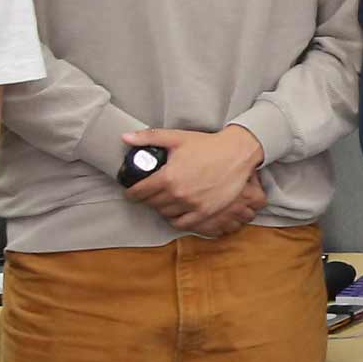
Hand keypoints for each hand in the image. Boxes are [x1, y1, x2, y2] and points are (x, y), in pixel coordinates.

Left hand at [124, 126, 263, 231]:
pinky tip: (175, 212)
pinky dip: (176, 220)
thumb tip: (126, 137)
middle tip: (148, 194)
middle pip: (152, 204)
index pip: (139, 192)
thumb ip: (149, 137)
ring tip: (162, 201)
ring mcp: (192, 205)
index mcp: (168, 177)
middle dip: (147, 199)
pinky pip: (183, 223)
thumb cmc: (207, 145)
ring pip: (165, 214)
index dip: (131, 193)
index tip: (131, 192)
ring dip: (161, 208)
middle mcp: (178, 194)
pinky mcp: (205, 212)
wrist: (237, 154)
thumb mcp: (176, 138)